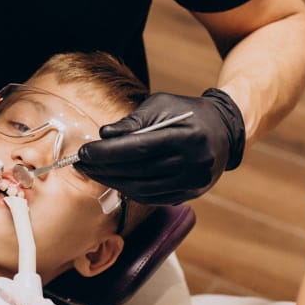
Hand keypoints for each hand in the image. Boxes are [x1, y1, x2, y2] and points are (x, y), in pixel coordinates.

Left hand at [74, 89, 245, 203]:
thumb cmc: (186, 113)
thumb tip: (104, 135)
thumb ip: (133, 122)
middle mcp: (194, 162)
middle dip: (105, 169)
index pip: (140, 148)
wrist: (223, 130)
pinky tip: (114, 181)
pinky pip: (153, 198)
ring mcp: (194, 182)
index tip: (84, 153)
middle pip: (139, 172)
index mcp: (188, 136)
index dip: (108, 153)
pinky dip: (130, 191)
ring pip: (143, 189)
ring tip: (93, 173)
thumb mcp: (161, 106)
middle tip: (81, 164)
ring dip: (113, 183)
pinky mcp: (190, 194)